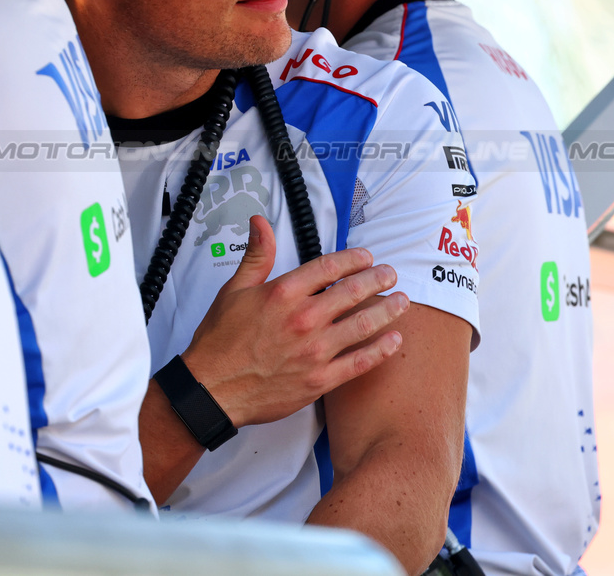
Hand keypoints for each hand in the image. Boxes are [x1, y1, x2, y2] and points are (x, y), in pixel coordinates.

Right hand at [181, 215, 406, 426]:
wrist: (211, 391)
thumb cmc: (220, 342)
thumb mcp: (234, 290)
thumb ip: (257, 255)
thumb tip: (261, 223)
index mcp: (284, 294)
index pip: (331, 267)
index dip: (354, 259)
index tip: (367, 257)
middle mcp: (304, 319)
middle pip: (354, 291)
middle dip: (378, 279)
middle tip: (391, 275)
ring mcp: (314, 350)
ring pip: (363, 324)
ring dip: (388, 310)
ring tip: (402, 301)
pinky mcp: (320, 379)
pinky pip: (359, 362)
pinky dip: (380, 350)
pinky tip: (394, 340)